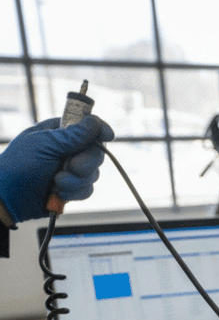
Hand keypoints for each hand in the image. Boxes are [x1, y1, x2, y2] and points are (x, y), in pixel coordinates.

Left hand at [0, 116, 115, 223]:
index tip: (107, 134)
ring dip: (76, 181)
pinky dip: (74, 193)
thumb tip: (94, 123)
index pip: (88, 127)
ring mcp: (71, 170)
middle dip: (85, 163)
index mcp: (60, 132)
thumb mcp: (44, 145)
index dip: (99, 130)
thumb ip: (72, 136)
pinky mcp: (72, 188)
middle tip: (70, 166)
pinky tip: (58, 192)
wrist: (9, 197)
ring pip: (93, 174)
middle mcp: (68, 150)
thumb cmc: (18, 165)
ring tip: (56, 182)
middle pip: (96, 153)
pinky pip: (87, 190)